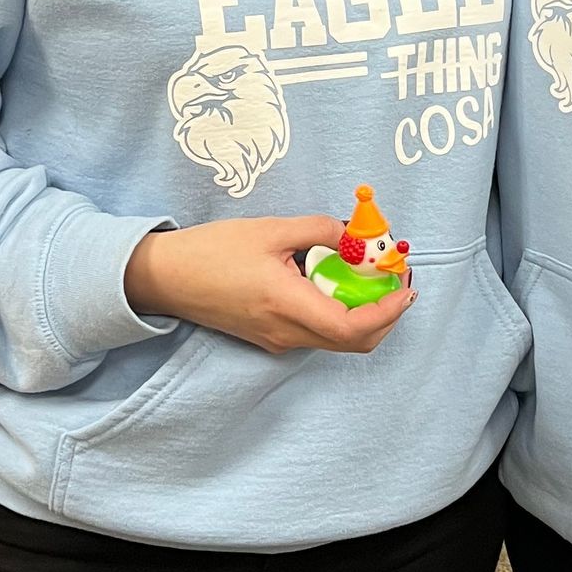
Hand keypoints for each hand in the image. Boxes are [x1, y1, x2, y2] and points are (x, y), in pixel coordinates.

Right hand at [124, 216, 414, 356]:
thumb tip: (353, 235)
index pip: (353, 327)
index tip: (405, 288)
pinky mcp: (269, 337)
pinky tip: (338, 282)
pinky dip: (339, 313)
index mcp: (287, 305)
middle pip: (353, 341)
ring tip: (372, 278)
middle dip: (385, 315)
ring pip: (336, 339)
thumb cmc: (212, 251)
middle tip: (398, 282)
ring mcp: (277, 340)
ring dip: (363, 314)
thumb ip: (318, 229)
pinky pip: (316, 333)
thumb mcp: (270, 229)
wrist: (166, 278)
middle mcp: (286, 333)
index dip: (387, 312)